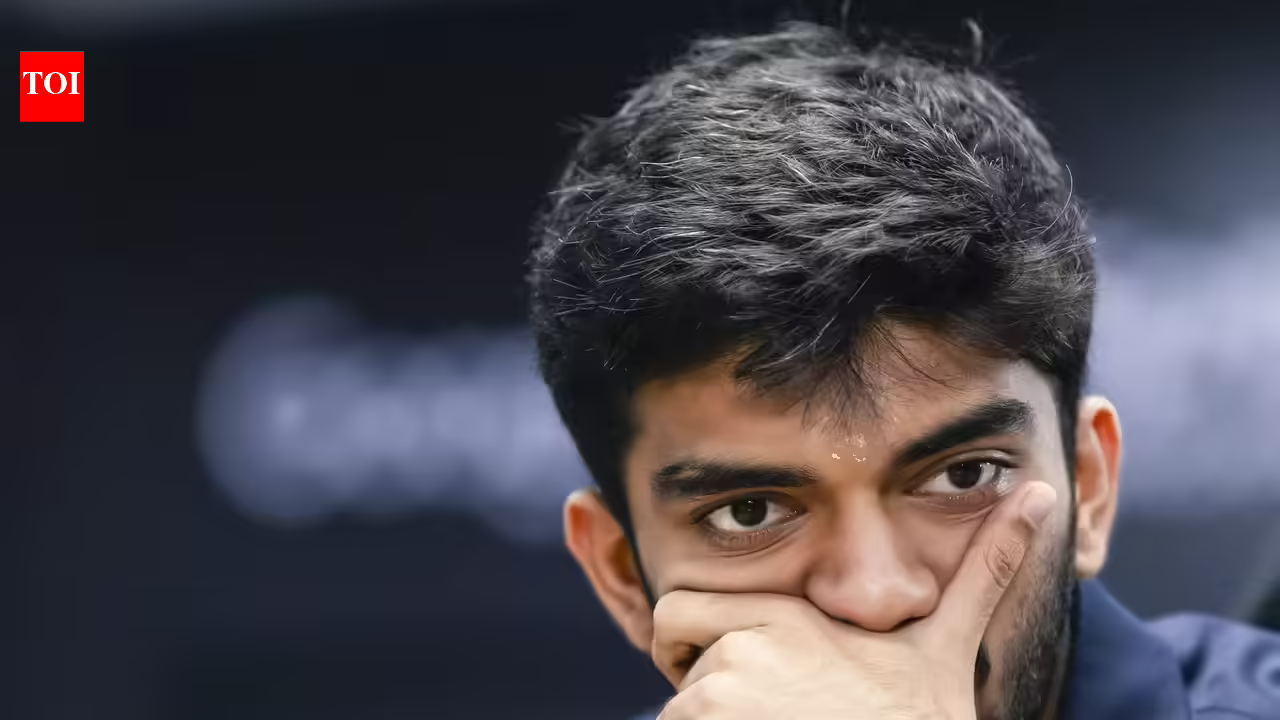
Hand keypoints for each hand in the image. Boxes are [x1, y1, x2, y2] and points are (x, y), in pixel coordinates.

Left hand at [651, 481, 1057, 719]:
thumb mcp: (945, 648)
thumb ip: (982, 572)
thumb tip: (1040, 496)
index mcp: (785, 616)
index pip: (681, 609)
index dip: (695, 639)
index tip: (735, 670)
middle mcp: (744, 648)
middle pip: (670, 651)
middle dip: (693, 679)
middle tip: (753, 711)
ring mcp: (722, 696)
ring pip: (677, 710)